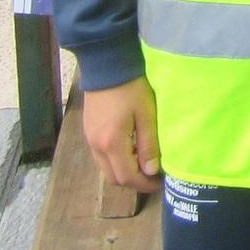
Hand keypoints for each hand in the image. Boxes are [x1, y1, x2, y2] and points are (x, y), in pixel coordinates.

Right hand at [83, 77, 162, 193]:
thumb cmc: (131, 87)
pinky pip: (101, 157)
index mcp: (111, 143)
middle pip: (113, 178)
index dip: (144, 184)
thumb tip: (151, 171)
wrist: (107, 64)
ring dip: (124, 171)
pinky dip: (116, 160)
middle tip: (153, 175)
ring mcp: (90, 139)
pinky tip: (130, 149)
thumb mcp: (146, 114)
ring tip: (143, 163)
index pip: (127, 177)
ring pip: (106, 168)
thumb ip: (148, 144)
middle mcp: (96, 146)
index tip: (161, 182)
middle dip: (134, 182)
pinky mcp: (89, 131)